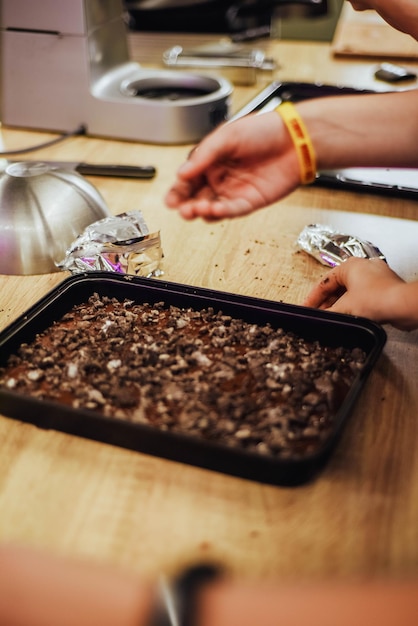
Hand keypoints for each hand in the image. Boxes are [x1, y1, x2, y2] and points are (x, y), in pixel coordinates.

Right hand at [165, 111, 300, 220]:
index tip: (171, 200)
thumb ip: (204, 155)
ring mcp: (234, 191)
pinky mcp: (249, 201)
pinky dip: (221, 213)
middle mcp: (220, 178)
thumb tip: (182, 172)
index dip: (178, 191)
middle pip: (197, 197)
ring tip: (196, 210)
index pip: (188, 180)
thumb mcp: (227, 135)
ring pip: (212, 207)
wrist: (294, 139)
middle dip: (186, 205)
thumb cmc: (264, 130)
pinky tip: (214, 210)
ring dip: (201, 211)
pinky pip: (232, 210)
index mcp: (211, 160)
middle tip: (181, 209)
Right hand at [303, 257, 417, 329]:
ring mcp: (375, 277)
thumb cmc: (376, 299)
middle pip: (337, 286)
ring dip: (340, 305)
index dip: (313, 298)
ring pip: (350, 292)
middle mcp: (362, 267)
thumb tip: (318, 318)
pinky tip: (350, 316)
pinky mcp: (385, 288)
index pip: (324, 282)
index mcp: (349, 266)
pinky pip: (363, 296)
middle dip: (327, 302)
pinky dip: (354, 306)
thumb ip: (328, 313)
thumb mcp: (344, 308)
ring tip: (332, 318)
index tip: (306, 308)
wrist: (403, 305)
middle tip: (319, 315)